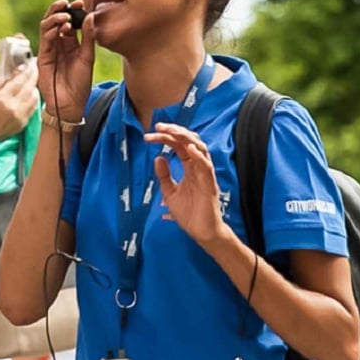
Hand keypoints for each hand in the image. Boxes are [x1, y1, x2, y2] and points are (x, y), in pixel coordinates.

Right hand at [0, 57, 40, 144]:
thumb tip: (4, 77)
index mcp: (1, 100)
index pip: (19, 80)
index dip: (25, 70)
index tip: (27, 64)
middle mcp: (13, 108)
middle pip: (29, 87)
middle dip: (33, 75)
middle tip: (34, 67)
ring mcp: (20, 117)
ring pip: (34, 97)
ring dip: (34, 86)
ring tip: (32, 80)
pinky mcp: (22, 124)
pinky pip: (33, 107)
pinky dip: (34, 98)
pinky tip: (30, 93)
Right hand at [37, 0, 95, 120]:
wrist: (71, 104)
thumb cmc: (80, 83)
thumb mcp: (88, 57)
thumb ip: (89, 38)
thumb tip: (91, 16)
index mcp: (71, 43)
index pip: (70, 22)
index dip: (74, 11)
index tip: (81, 2)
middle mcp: (59, 44)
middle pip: (55, 21)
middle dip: (60, 9)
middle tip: (68, 2)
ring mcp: (50, 50)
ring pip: (47, 27)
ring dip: (55, 18)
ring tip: (65, 15)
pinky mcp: (43, 57)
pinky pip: (45, 39)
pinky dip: (51, 30)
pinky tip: (60, 26)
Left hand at [146, 123, 228, 248]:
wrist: (201, 232)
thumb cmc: (189, 214)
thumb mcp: (169, 193)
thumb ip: (164, 176)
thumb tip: (157, 158)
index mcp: (190, 167)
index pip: (178, 145)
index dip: (165, 137)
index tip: (149, 135)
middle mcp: (198, 167)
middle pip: (189, 141)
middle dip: (175, 131)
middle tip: (158, 127)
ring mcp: (205, 174)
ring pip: (200, 148)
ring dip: (185, 137)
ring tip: (171, 131)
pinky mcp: (209, 184)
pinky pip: (206, 166)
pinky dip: (198, 156)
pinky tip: (188, 149)